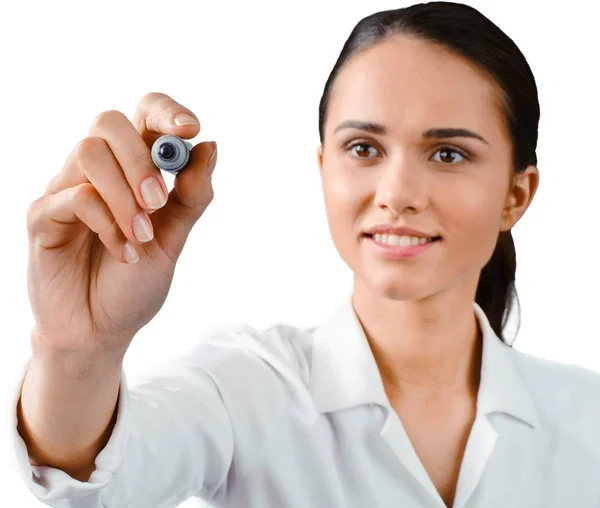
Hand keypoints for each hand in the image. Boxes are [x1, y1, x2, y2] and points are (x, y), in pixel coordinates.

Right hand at [26, 92, 216, 358]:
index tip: (190, 129)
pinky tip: (124, 253)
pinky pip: (72, 198)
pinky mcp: (43, 217)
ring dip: (124, 196)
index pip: (143, 115)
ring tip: (142, 237)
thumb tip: (210, 146)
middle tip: (158, 202)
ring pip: (88, 153)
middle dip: (141, 159)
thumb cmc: (134, 282)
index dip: (166, 111)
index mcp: (131, 170)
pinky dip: (107, 224)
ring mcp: (65, 190)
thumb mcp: (174, 239)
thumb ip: (192, 197)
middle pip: (109, 122)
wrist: (100, 330)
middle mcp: (96, 172)